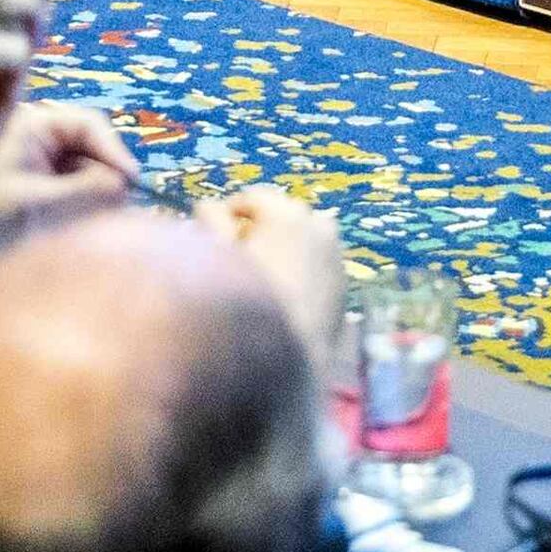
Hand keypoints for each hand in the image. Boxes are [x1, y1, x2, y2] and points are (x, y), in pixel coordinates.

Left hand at [0, 98, 137, 223]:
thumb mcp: (35, 200)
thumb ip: (82, 190)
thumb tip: (123, 183)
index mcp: (32, 124)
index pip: (87, 124)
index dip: (113, 149)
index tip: (131, 178)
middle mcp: (38, 134)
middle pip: (91, 146)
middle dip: (106, 174)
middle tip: (119, 205)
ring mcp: (39, 156)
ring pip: (85, 167)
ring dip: (96, 191)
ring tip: (97, 218)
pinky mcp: (39, 179)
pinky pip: (73, 184)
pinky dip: (82, 201)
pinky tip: (80, 220)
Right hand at [199, 186, 346, 361]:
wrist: (291, 354)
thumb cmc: (248, 300)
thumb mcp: (220, 256)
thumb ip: (211, 222)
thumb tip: (207, 205)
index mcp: (287, 214)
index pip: (254, 197)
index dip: (229, 212)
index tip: (216, 233)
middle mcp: (319, 225)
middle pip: (282, 214)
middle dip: (260, 228)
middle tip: (238, 254)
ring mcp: (336, 254)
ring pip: (305, 236)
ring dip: (284, 244)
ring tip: (264, 272)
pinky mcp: (344, 282)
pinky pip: (319, 261)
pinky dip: (303, 266)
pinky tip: (285, 292)